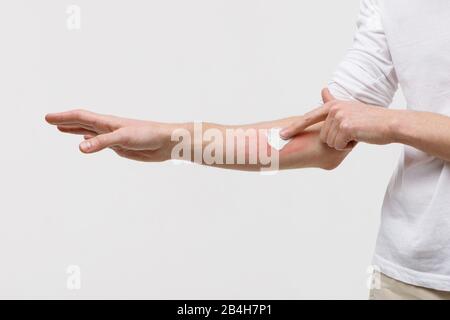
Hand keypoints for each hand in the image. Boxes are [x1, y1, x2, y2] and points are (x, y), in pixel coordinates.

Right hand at [45, 109, 173, 161]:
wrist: (167, 142)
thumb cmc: (148, 135)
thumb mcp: (123, 138)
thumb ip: (102, 142)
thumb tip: (80, 148)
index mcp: (108, 122)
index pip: (81, 117)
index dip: (63, 117)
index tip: (47, 118)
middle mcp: (109, 128)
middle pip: (82, 123)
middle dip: (65, 122)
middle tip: (49, 120)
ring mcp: (114, 137)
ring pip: (90, 132)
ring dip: (75, 130)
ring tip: (61, 129)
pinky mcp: (121, 147)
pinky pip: (101, 143)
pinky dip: (90, 141)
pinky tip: (87, 142)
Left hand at [280, 89, 395, 149]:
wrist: (389, 124)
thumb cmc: (369, 120)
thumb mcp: (349, 107)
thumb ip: (333, 101)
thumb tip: (323, 90)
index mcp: (332, 105)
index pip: (308, 118)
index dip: (293, 128)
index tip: (281, 135)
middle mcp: (333, 109)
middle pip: (322, 136)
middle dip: (336, 139)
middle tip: (352, 132)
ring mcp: (339, 117)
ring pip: (329, 141)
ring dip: (343, 142)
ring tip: (356, 133)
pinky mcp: (346, 126)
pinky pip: (338, 144)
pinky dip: (347, 145)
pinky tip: (358, 137)